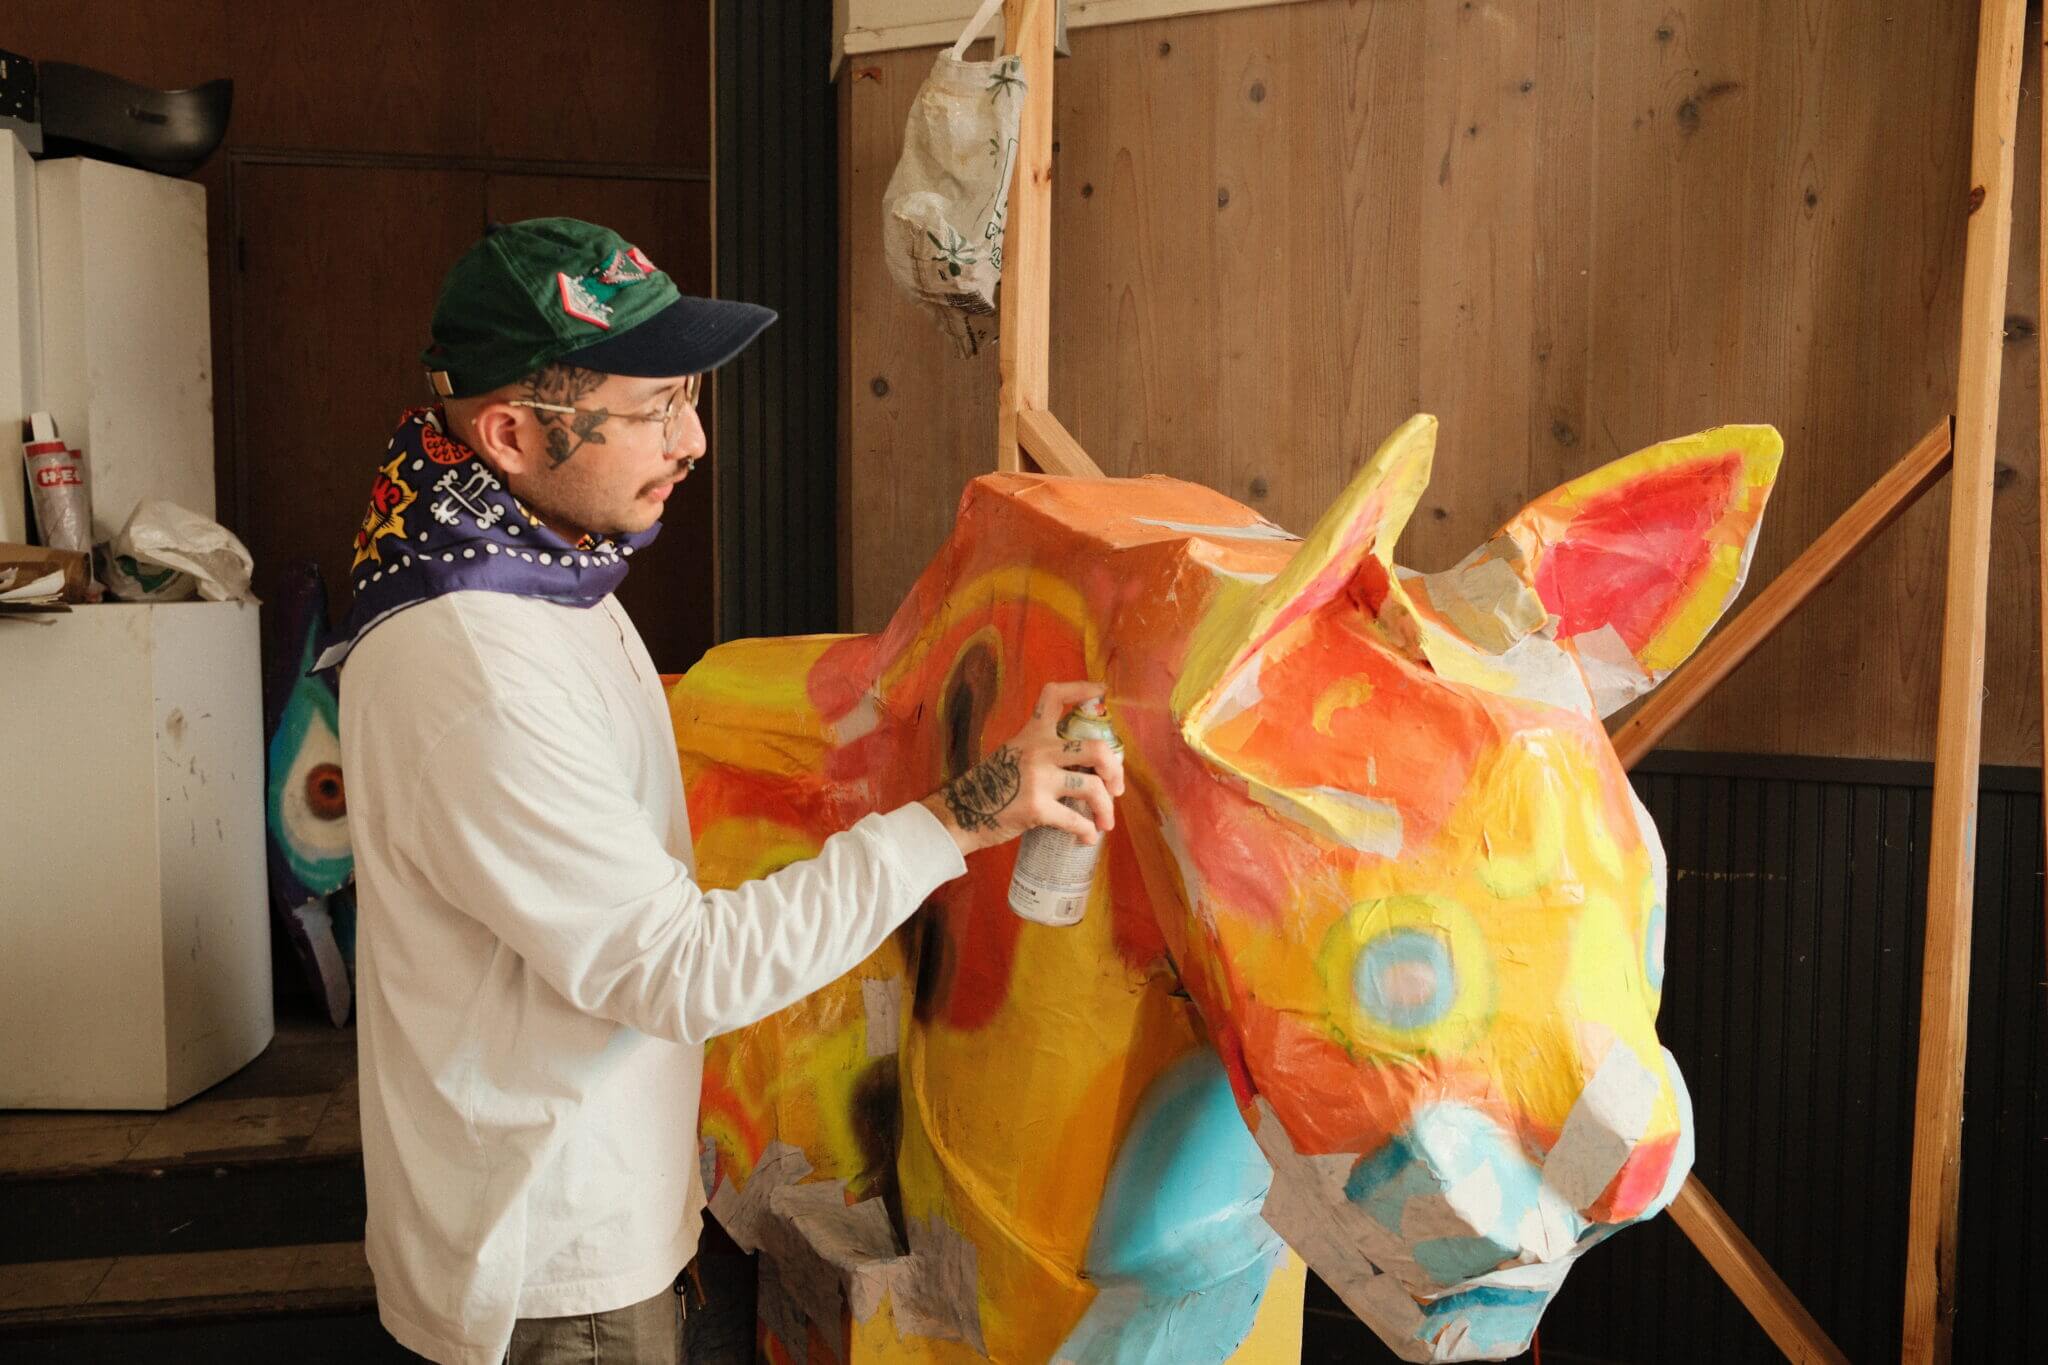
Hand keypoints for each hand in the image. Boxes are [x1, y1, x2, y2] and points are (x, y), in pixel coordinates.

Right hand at [919, 681, 1126, 857]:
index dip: (1083, 689)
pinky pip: (1075, 820)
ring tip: (1106, 822)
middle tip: (1116, 787)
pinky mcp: (1037, 807)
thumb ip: (1043, 752)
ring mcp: (1038, 779)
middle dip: (1114, 769)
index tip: (1101, 691)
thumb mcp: (1013, 755)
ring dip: (1106, 807)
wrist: (961, 813)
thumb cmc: (990, 786)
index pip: (1055, 696)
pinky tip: (1087, 838)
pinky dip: (1087, 831)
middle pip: (1095, 748)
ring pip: (1092, 787)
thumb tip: (1083, 767)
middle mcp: (1038, 750)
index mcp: (1031, 733)